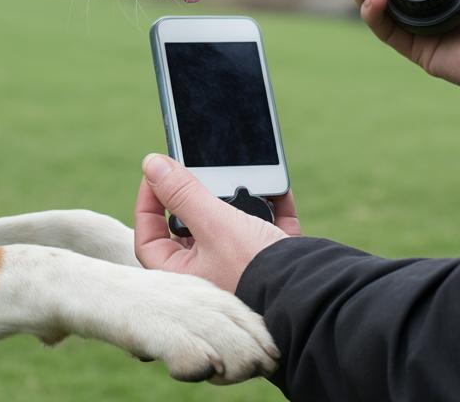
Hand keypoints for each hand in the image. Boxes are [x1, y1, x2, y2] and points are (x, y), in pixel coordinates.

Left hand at [135, 154, 300, 293]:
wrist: (310, 296)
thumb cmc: (254, 269)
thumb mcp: (214, 224)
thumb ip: (182, 193)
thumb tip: (151, 163)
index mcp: (183, 276)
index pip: (150, 237)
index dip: (149, 203)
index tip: (157, 175)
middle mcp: (209, 276)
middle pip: (192, 228)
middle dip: (202, 197)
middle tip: (204, 172)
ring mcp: (242, 269)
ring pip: (232, 226)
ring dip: (240, 199)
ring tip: (243, 179)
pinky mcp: (274, 263)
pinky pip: (268, 227)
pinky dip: (272, 207)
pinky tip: (277, 187)